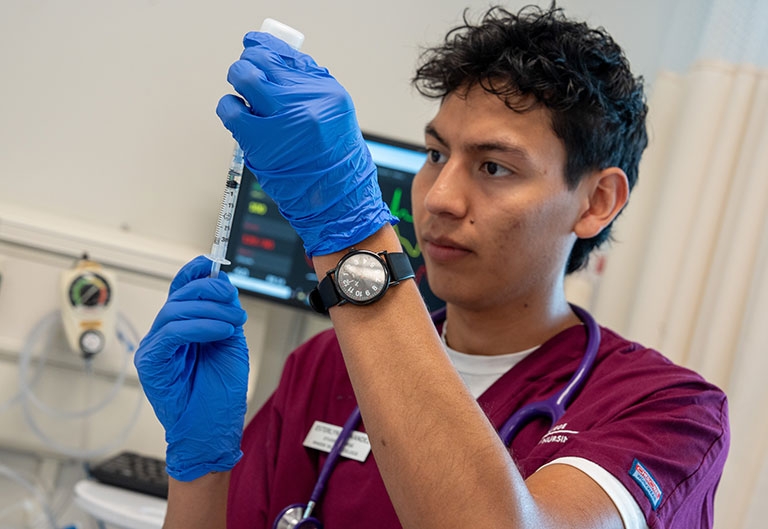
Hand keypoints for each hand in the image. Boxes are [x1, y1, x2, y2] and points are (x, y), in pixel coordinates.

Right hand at [134, 256, 248, 480]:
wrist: (212, 429)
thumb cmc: (220, 393)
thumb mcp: (230, 342)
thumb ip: (224, 313)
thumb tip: (223, 283)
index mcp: (183, 328)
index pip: (181, 291)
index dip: (194, 272)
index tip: (211, 262)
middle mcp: (165, 334)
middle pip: (179, 296)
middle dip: (210, 291)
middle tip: (233, 303)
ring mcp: (155, 347)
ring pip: (175, 311)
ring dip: (210, 311)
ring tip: (232, 323)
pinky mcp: (151, 361)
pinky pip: (173, 332)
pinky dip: (200, 327)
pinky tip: (219, 332)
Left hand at [216, 32, 396, 256]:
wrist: (336, 200)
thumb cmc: (334, 160)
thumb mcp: (335, 116)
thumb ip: (308, 87)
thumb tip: (276, 59)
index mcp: (327, 92)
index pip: (287, 55)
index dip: (264, 46)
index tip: (253, 45)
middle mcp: (306, 102)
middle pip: (262, 61)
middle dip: (248, 63)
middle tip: (246, 73)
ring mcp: (282, 121)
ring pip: (243, 78)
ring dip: (237, 83)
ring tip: (242, 97)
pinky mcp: (261, 141)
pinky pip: (231, 111)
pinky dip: (228, 108)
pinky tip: (237, 114)